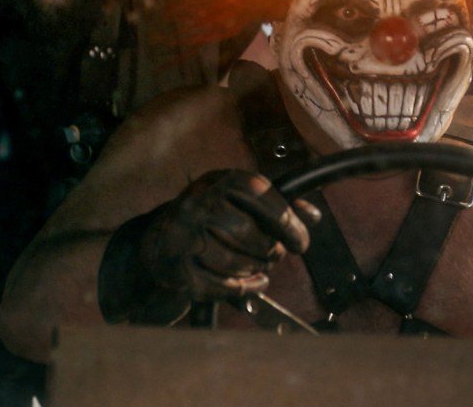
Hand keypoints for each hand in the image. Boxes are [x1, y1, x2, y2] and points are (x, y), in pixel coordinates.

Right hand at [140, 169, 319, 301]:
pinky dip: (244, 289)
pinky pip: (222, 285)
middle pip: (249, 233)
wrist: (160, 244)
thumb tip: (312, 216)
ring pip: (236, 262)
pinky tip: (252, 284)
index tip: (301, 242)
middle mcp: (196, 204)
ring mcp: (184, 237)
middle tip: (275, 256)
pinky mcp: (179, 269)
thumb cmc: (209, 221)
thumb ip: (276, 206)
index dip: (287, 221)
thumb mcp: (239, 201)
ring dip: (255, 269)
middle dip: (271, 251)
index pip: (259, 195)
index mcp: (217, 182)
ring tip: (256, 265)